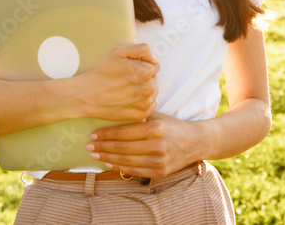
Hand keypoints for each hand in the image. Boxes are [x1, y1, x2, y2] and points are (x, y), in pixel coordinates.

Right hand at [74, 44, 158, 120]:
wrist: (87, 94)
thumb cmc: (101, 72)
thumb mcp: (118, 51)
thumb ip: (141, 49)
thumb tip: (154, 58)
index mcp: (144, 72)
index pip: (154, 66)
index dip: (143, 65)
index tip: (131, 69)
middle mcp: (148, 88)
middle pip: (154, 79)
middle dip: (144, 77)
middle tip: (126, 79)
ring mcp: (145, 102)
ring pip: (152, 92)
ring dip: (144, 90)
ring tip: (127, 89)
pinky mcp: (141, 114)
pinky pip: (150, 105)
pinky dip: (143, 102)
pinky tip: (130, 98)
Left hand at [86, 112, 202, 178]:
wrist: (195, 142)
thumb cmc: (172, 125)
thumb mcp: (157, 115)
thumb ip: (138, 115)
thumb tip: (112, 112)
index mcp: (155, 128)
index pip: (124, 132)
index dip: (106, 134)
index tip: (93, 134)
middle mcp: (156, 145)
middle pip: (122, 147)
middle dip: (102, 146)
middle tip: (88, 146)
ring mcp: (158, 160)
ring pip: (126, 161)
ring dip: (107, 158)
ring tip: (95, 154)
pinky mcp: (160, 172)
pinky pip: (135, 171)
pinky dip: (119, 167)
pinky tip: (109, 163)